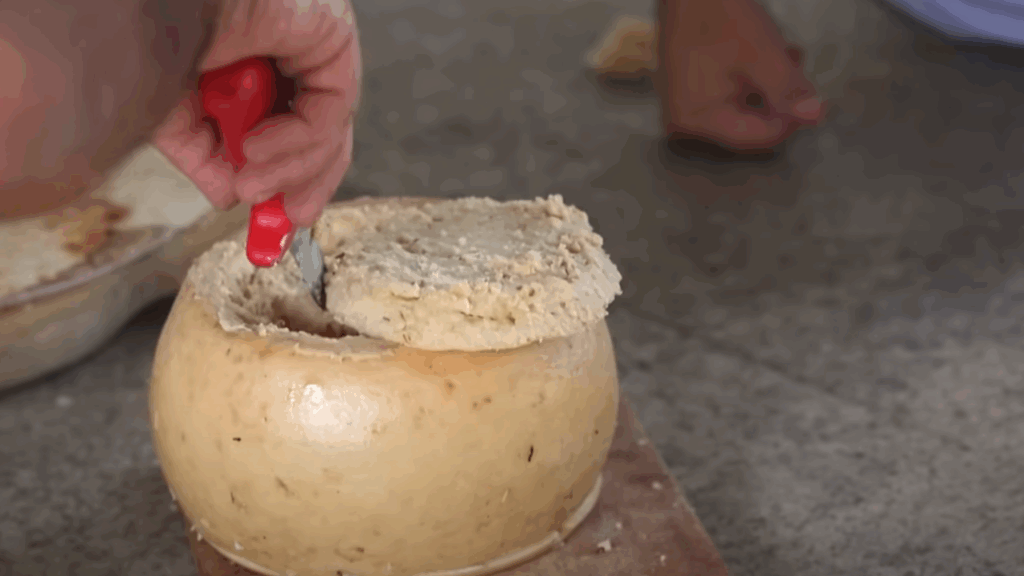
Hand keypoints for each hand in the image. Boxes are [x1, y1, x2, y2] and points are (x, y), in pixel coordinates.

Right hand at [152, 0, 361, 226]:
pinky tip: (255, 149)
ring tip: (252, 187)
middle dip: (304, 183)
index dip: (286, 174)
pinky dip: (296, 141)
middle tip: (286, 220)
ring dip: (291, 170)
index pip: (290, 124)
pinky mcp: (333, 36)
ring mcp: (315, 42)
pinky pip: (330, 108)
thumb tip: (226, 197)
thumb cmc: (157, 29)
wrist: (162, 0)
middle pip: (321, 132)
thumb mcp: (169, 108)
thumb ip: (199, 153)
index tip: (274, 218)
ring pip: (329, 127)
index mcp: (256, 60)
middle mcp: (290, 50)